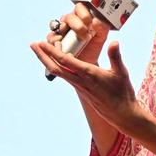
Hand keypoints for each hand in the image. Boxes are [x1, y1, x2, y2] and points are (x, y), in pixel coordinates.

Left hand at [31, 39, 147, 133]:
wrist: (121, 114)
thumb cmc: (122, 92)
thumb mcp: (121, 72)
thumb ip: (115, 56)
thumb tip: (114, 41)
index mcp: (88, 74)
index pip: (66, 61)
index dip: (52, 52)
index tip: (41, 43)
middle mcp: (79, 81)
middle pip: (55, 68)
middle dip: (43, 56)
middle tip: (32, 44)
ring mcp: (78, 86)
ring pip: (59, 72)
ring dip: (47, 61)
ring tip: (40, 49)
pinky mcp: (80, 89)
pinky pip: (65, 76)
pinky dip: (57, 66)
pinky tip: (55, 61)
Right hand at [49, 3, 110, 63]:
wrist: (85, 64)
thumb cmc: (92, 48)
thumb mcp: (101, 38)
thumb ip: (102, 28)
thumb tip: (96, 21)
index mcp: (81, 18)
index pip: (79, 8)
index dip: (83, 13)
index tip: (89, 22)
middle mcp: (69, 23)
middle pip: (68, 17)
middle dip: (76, 25)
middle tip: (84, 34)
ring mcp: (60, 32)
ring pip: (58, 26)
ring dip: (64, 30)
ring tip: (72, 39)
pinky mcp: (53, 42)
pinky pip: (51, 37)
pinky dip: (56, 40)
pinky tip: (63, 44)